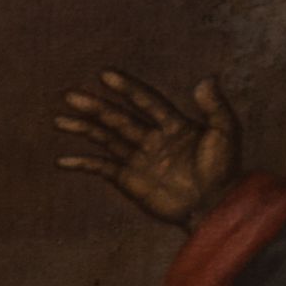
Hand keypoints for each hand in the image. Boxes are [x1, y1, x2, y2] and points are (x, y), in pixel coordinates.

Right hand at [55, 69, 243, 226]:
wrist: (217, 210)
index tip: (106, 75)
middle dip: (95, 106)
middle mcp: (152, 138)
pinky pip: (102, 168)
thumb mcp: (226, 135)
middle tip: (70, 95)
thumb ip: (217, 108)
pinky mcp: (130, 181)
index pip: (146, 101)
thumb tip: (206, 78)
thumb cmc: (224, 173)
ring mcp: (139, 159)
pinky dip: (83, 164)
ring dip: (83, 128)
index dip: (128, 88)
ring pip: (106, 138)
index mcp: (172, 124)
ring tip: (59, 119)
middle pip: (118, 117)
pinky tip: (63, 160)